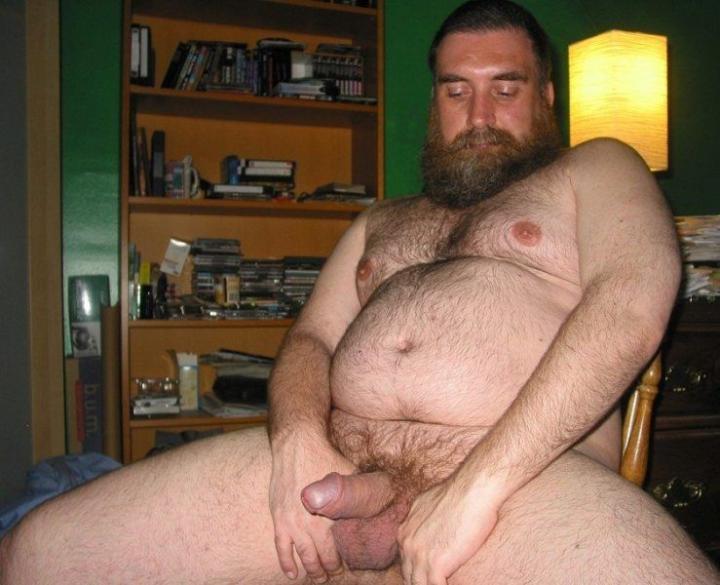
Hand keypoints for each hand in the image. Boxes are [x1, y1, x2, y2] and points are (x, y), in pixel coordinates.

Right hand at [269, 434, 354, 581]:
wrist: (297, 443)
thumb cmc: (327, 456)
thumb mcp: (351, 473)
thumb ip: (359, 492)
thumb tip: (385, 497)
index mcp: (331, 515)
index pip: (337, 551)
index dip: (343, 561)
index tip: (347, 565)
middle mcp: (311, 524)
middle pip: (320, 558)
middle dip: (328, 569)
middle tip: (333, 574)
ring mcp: (292, 522)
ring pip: (303, 556)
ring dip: (310, 570)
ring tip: (317, 576)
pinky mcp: (279, 517)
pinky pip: (281, 547)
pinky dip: (286, 562)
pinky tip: (292, 573)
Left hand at [397, 476, 500, 584]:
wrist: (473, 490)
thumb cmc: (460, 496)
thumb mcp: (429, 505)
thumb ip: (423, 521)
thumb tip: (430, 527)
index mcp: (405, 530)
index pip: (406, 561)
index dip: (417, 571)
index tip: (429, 575)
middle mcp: (407, 542)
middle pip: (409, 575)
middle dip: (421, 581)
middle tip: (436, 581)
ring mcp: (419, 554)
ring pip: (420, 584)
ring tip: (445, 583)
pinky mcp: (435, 565)